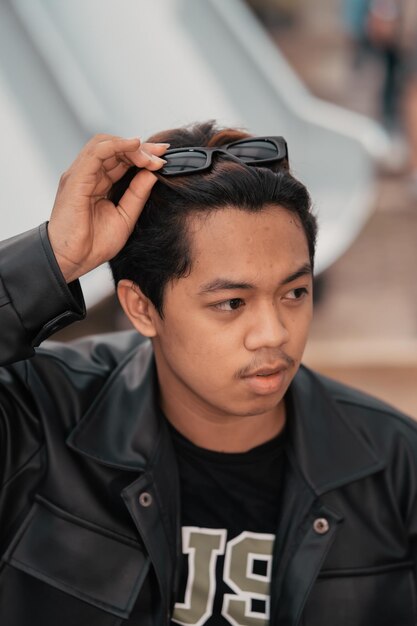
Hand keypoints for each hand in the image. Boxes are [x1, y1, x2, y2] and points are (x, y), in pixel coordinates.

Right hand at [48, 134, 168, 282]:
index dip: (143, 155)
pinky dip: (117, 145)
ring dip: (132, 147)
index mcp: (99, 183)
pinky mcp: (76, 178)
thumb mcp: (125, 217)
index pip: (121, 159)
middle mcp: (88, 175)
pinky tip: (135, 146)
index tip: (164, 158)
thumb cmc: (94, 244)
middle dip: (142, 149)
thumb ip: (137, 195)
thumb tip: (152, 173)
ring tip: (151, 157)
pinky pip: (97, 152)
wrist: (74, 260)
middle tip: (162, 155)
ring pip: (106, 144)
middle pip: (115, 148)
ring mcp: (81, 174)